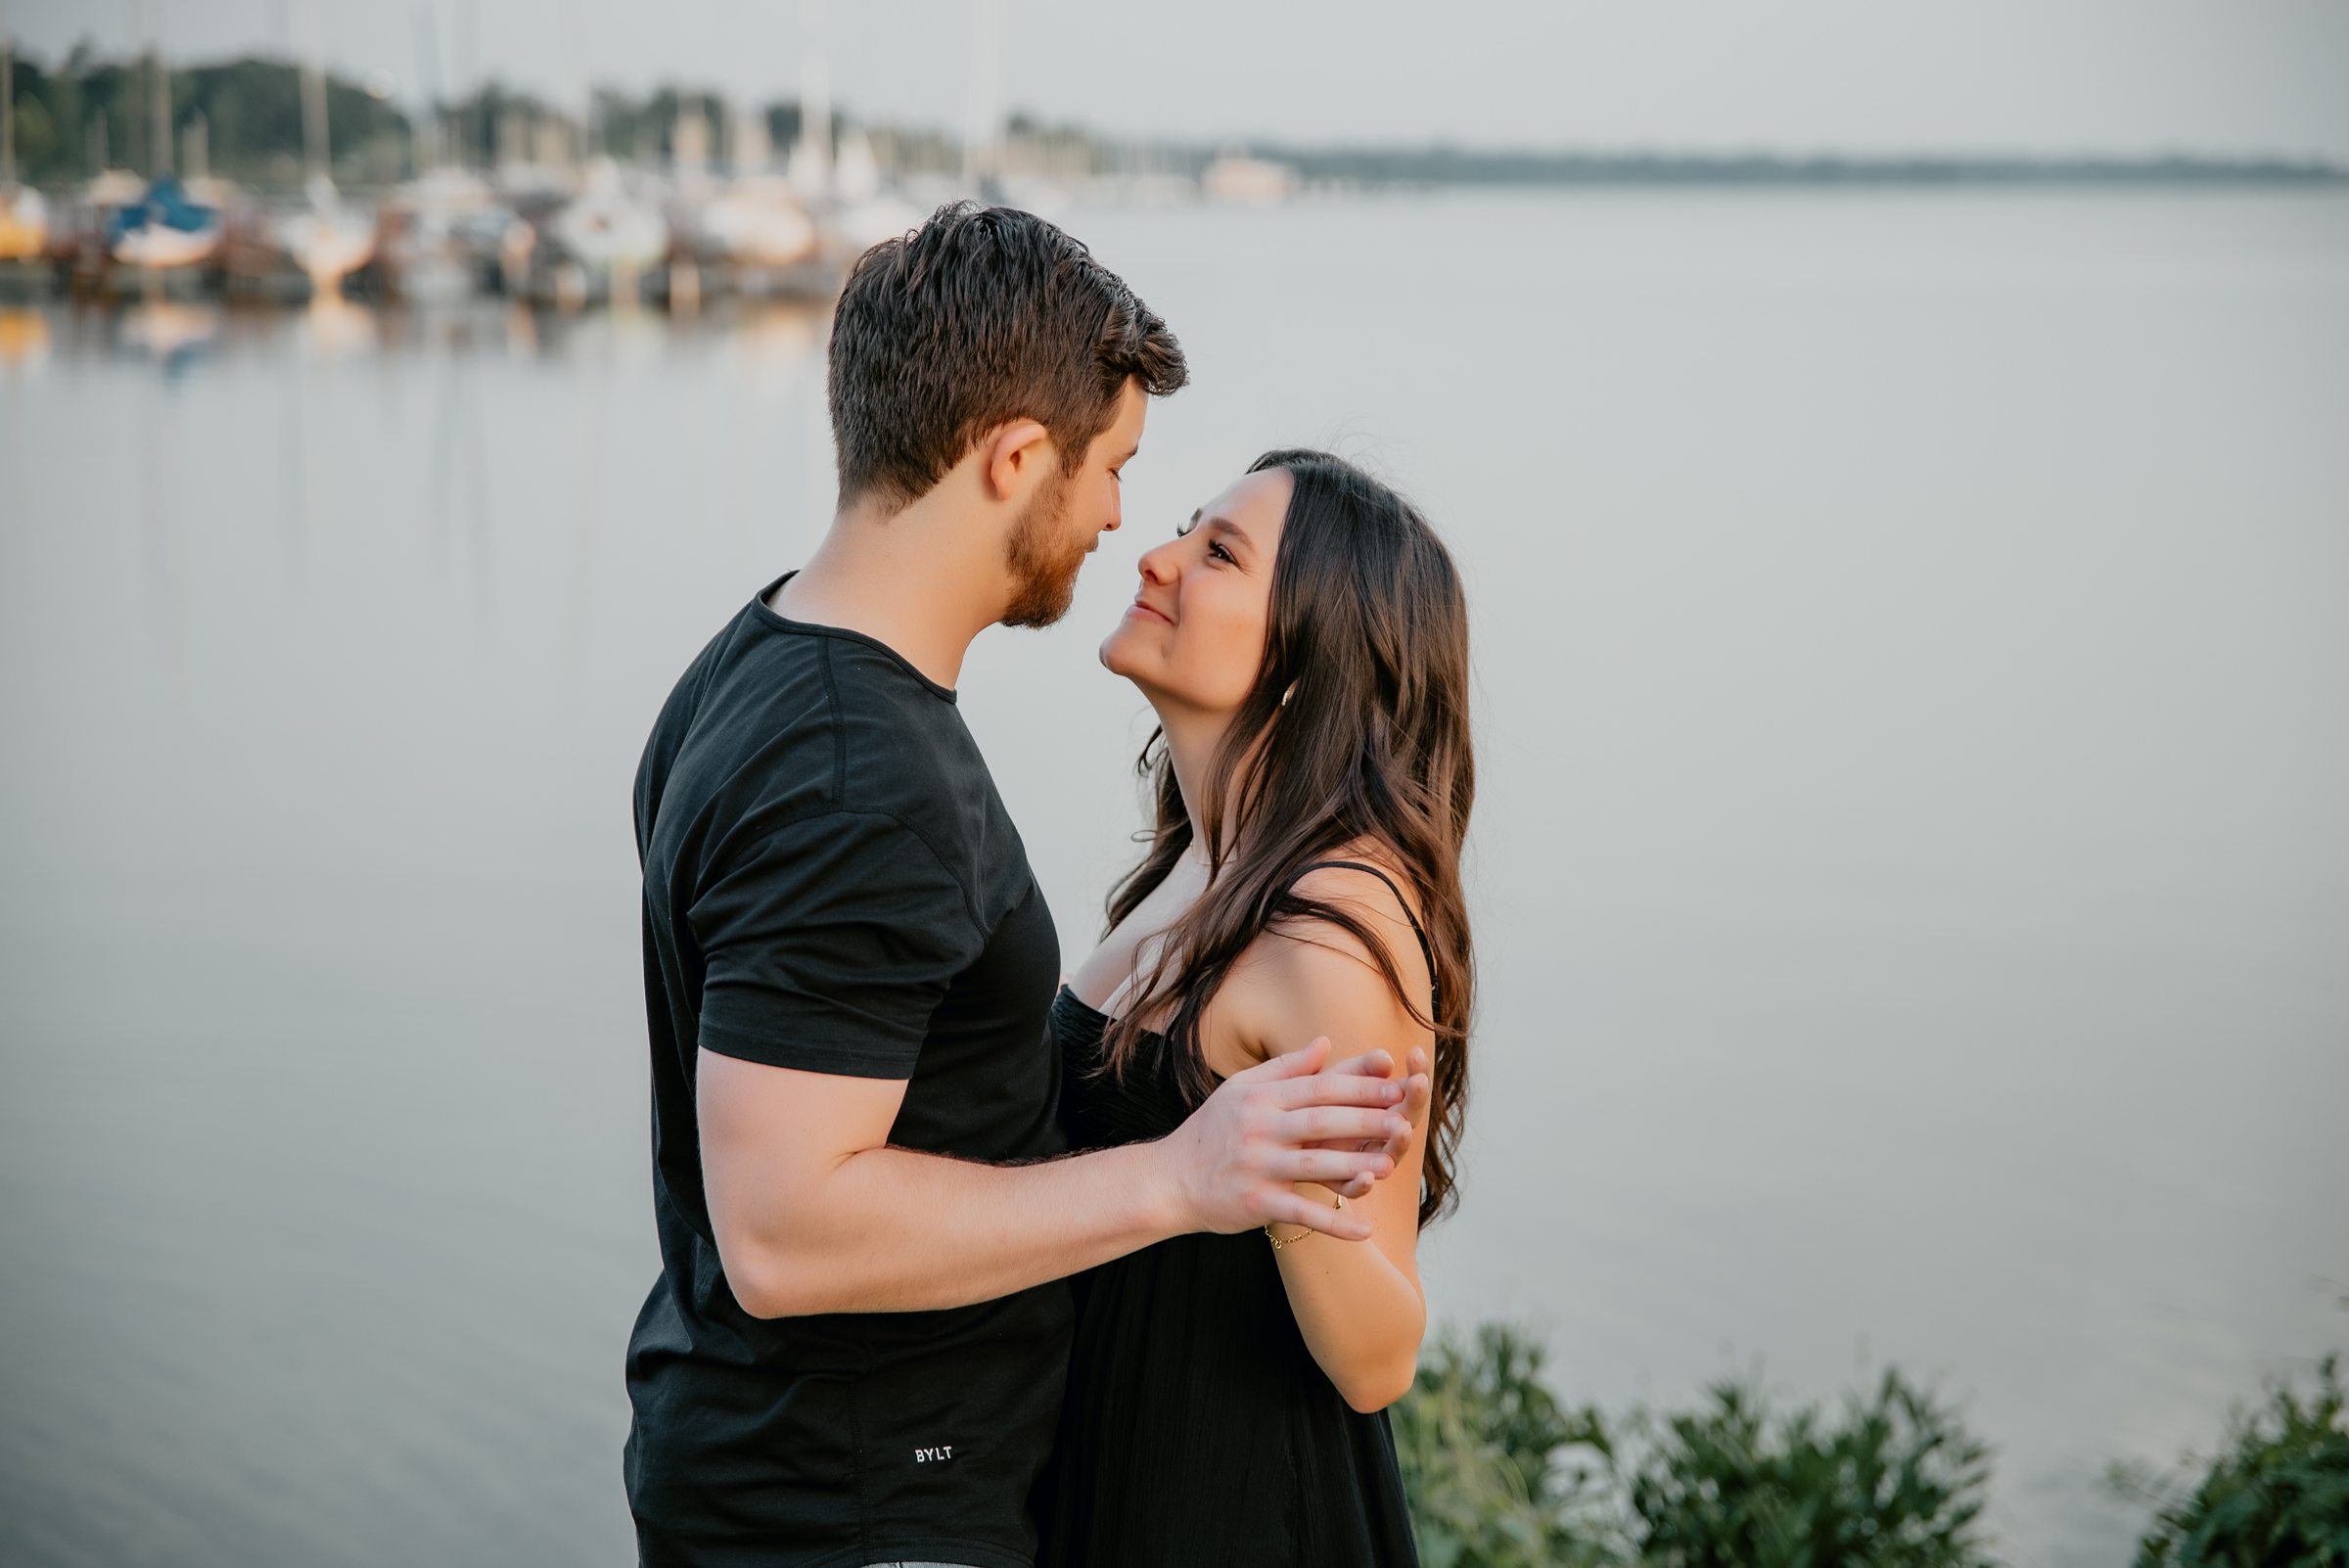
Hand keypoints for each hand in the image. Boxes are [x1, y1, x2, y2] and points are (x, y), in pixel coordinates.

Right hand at [1153, 1037, 1407, 1240]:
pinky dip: (1334, 1224)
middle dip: (1365, 1120)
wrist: (1170, 1179)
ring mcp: (1258, 1167)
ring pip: (1314, 1166)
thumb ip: (1286, 1068)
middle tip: (1404, 1120)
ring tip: (1391, 1167)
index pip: (1318, 1087)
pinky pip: (1301, 1214)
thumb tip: (1325, 1042)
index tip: (1395, 1084)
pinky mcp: (1256, 1204)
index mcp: (1261, 1099)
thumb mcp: (1242, 1090)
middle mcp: (1259, 1129)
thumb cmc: (1212, 1131)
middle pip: (1321, 1122)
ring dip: (1354, 1167)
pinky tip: (1365, 1230)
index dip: (1359, 1085)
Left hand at [1308, 1046, 1431, 1195]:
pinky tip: (1365, 1177)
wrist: (1280, 1139)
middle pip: (1406, 1117)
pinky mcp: (1340, 1183)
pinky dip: (1361, 1184)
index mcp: (1381, 1103)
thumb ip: (1358, 1069)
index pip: (1406, 1086)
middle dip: (1414, 1100)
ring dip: (1399, 1142)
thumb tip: (1384, 1057)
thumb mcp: (1332, 1080)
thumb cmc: (1310, 1101)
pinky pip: (1354, 1187)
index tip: (1415, 1052)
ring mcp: (1364, 1160)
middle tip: (1418, 1082)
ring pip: (1389, 1154)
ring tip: (1402, 1129)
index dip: (1415, 1070)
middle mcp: (1380, 1132)